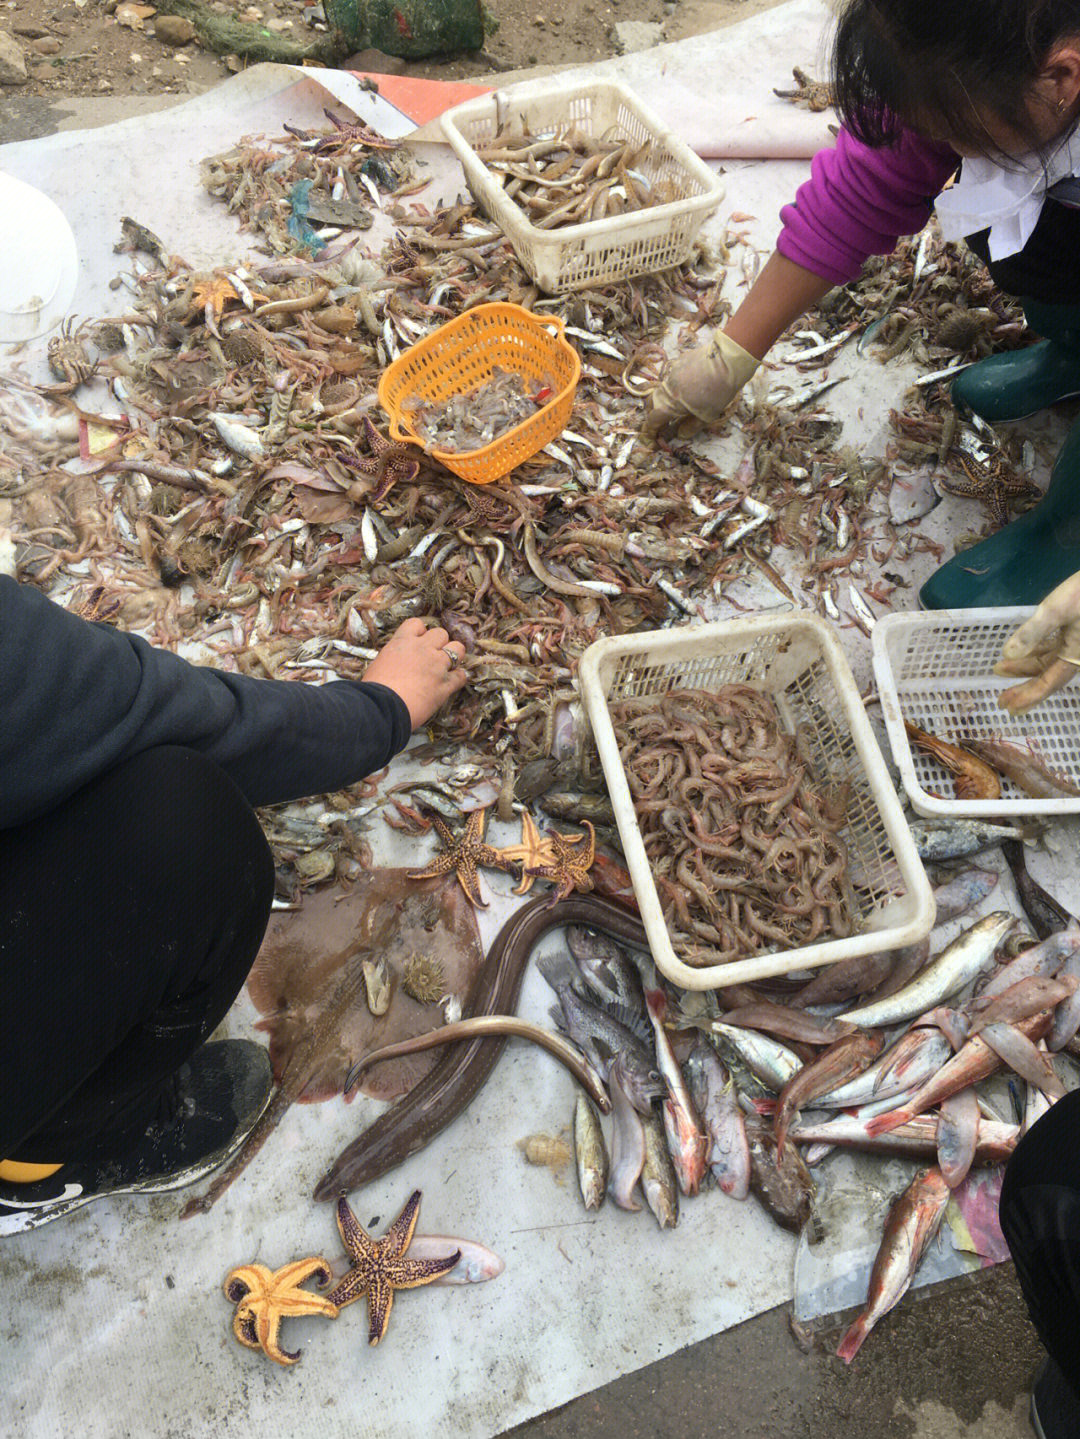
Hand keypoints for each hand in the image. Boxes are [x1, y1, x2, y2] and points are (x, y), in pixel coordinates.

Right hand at [362, 618, 467, 728]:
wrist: (383, 706)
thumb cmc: (374, 687)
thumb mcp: (379, 663)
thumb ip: (393, 658)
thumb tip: (395, 663)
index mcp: (403, 642)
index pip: (417, 624)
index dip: (420, 632)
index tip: (419, 641)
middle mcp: (423, 649)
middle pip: (441, 633)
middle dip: (439, 643)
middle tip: (433, 655)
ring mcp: (437, 665)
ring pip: (457, 649)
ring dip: (454, 656)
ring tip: (448, 665)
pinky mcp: (445, 684)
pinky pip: (461, 676)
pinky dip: (459, 678)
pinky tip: (453, 683)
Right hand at [643, 329, 759, 436]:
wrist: (726, 360)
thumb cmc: (717, 391)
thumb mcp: (707, 415)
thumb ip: (691, 427)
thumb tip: (681, 434)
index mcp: (669, 404)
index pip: (652, 420)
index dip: (651, 430)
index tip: (654, 436)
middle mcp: (665, 388)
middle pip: (651, 403)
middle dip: (653, 413)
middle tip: (662, 420)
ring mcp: (670, 373)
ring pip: (660, 389)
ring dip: (664, 398)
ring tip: (676, 403)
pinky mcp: (678, 361)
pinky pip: (670, 376)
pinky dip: (674, 385)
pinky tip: (688, 385)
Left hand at [995, 570, 1079, 711]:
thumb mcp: (1055, 611)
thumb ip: (1032, 633)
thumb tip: (1007, 654)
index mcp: (1074, 656)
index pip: (1048, 683)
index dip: (1028, 696)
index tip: (1009, 708)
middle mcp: (1076, 655)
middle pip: (1047, 677)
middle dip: (1024, 687)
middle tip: (1001, 699)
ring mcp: (1076, 644)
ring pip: (1048, 662)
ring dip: (1026, 668)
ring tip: (1001, 670)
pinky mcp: (1075, 631)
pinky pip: (1054, 649)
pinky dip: (1037, 652)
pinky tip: (1023, 651)